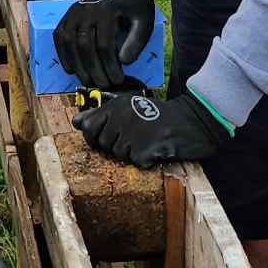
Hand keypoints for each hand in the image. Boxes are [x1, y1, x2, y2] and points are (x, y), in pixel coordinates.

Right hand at [54, 0, 155, 88]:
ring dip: (77, 66)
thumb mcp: (144, 20)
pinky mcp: (67, 16)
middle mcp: (86, 9)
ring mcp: (73, 12)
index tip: (118, 80)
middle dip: (93, 69)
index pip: (104, 45)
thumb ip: (136, 41)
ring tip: (88, 81)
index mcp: (106, 9)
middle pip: (84, 46)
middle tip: (103, 84)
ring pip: (69, 43)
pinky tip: (72, 69)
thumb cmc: (134, 5)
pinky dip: (63, 55)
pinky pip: (59, 38)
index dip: (110, 66)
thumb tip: (123, 62)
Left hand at [74, 89, 230, 169]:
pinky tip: (157, 148)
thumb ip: (100, 114)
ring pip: (120, 155)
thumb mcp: (128, 108)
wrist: (192, 119)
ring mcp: (133, 132)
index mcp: (116, 105)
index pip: (87, 127)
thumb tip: (75, 122)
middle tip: (136, 136)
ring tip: (148, 140)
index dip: (95, 136)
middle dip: (118, 145)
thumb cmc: (158, 115)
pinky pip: (137, 162)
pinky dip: (147, 160)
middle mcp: (122, 116)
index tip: (109, 136)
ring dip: (133, 153)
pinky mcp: (147, 147)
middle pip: (104, 144)